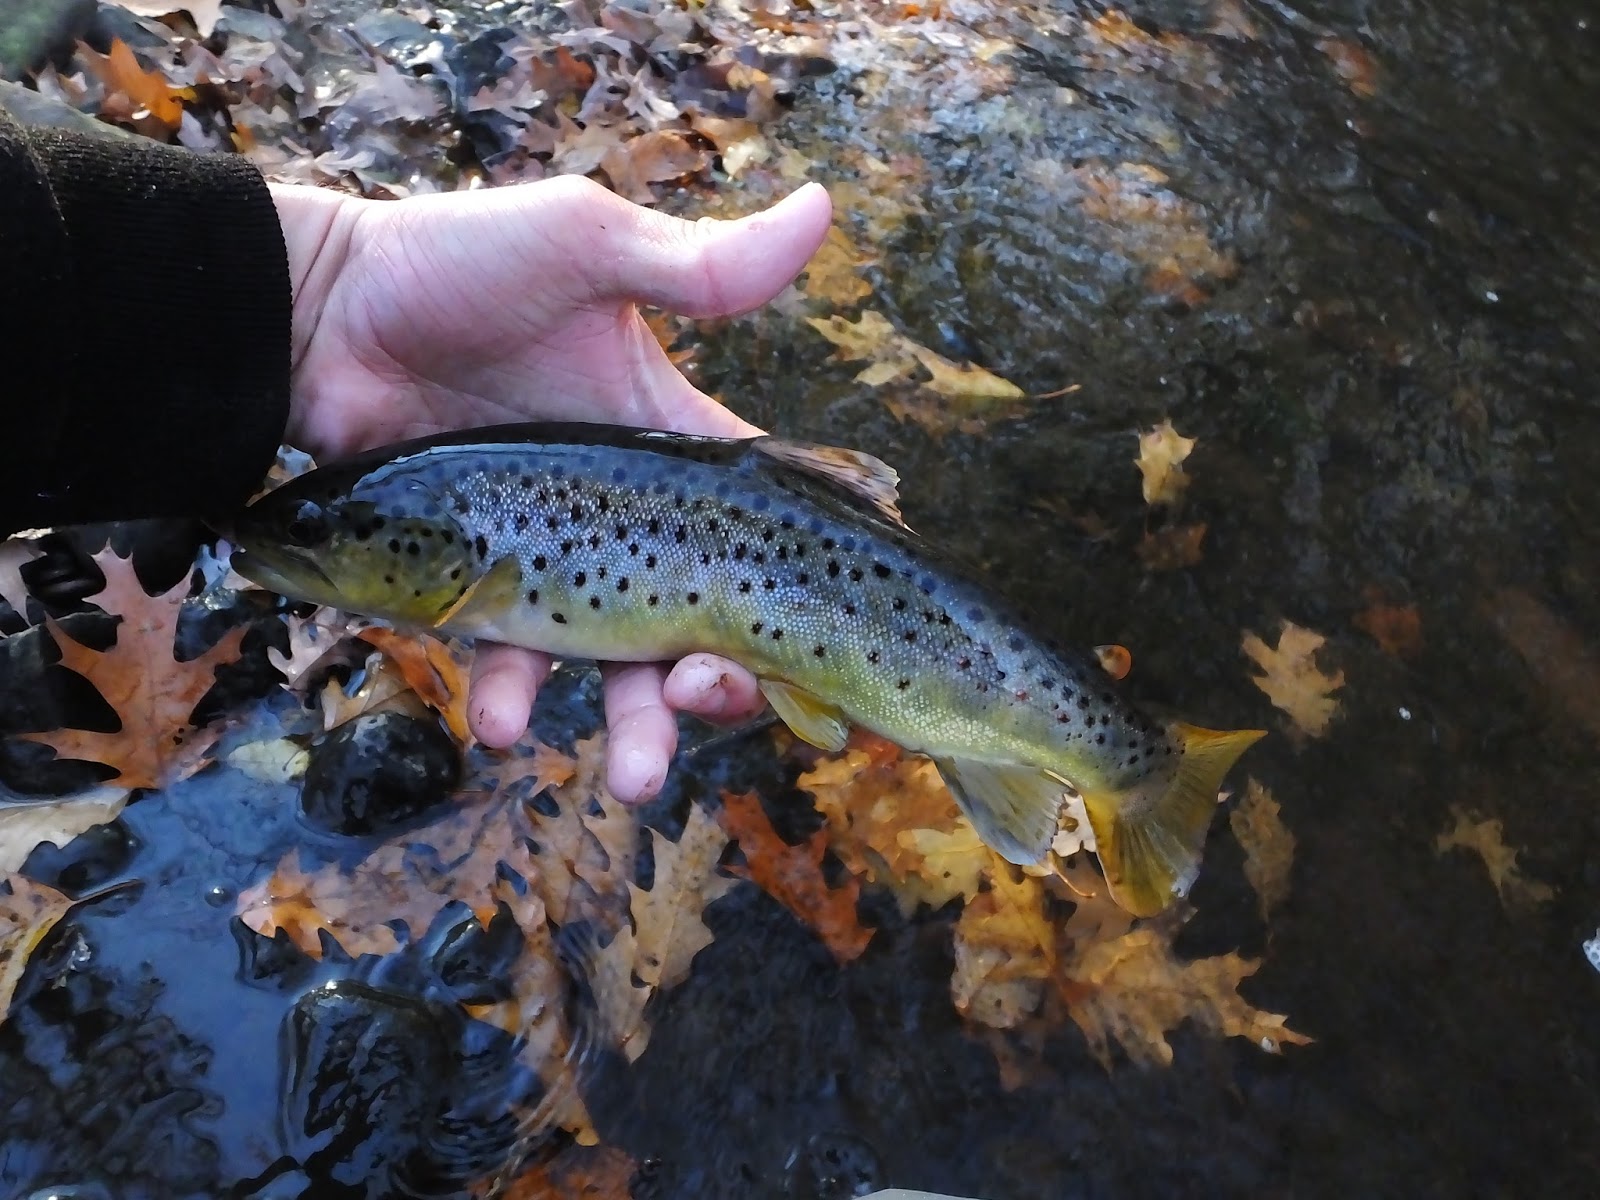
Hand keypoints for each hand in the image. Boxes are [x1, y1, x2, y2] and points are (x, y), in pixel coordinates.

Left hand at [269, 175, 833, 801]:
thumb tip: (829, 207)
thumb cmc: (457, 265)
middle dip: (724, 684)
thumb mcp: (587, 248)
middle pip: (702, 625)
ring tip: (637, 778)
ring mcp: (549, 562)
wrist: (318, 310)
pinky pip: (502, 659)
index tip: (847, 649)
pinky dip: (506, 696)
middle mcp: (621, 520)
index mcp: (667, 451)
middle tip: (717, 703)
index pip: (764, 528)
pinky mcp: (473, 589)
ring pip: (612, 667)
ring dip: (632, 728)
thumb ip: (700, 265)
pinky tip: (497, 718)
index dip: (809, 587)